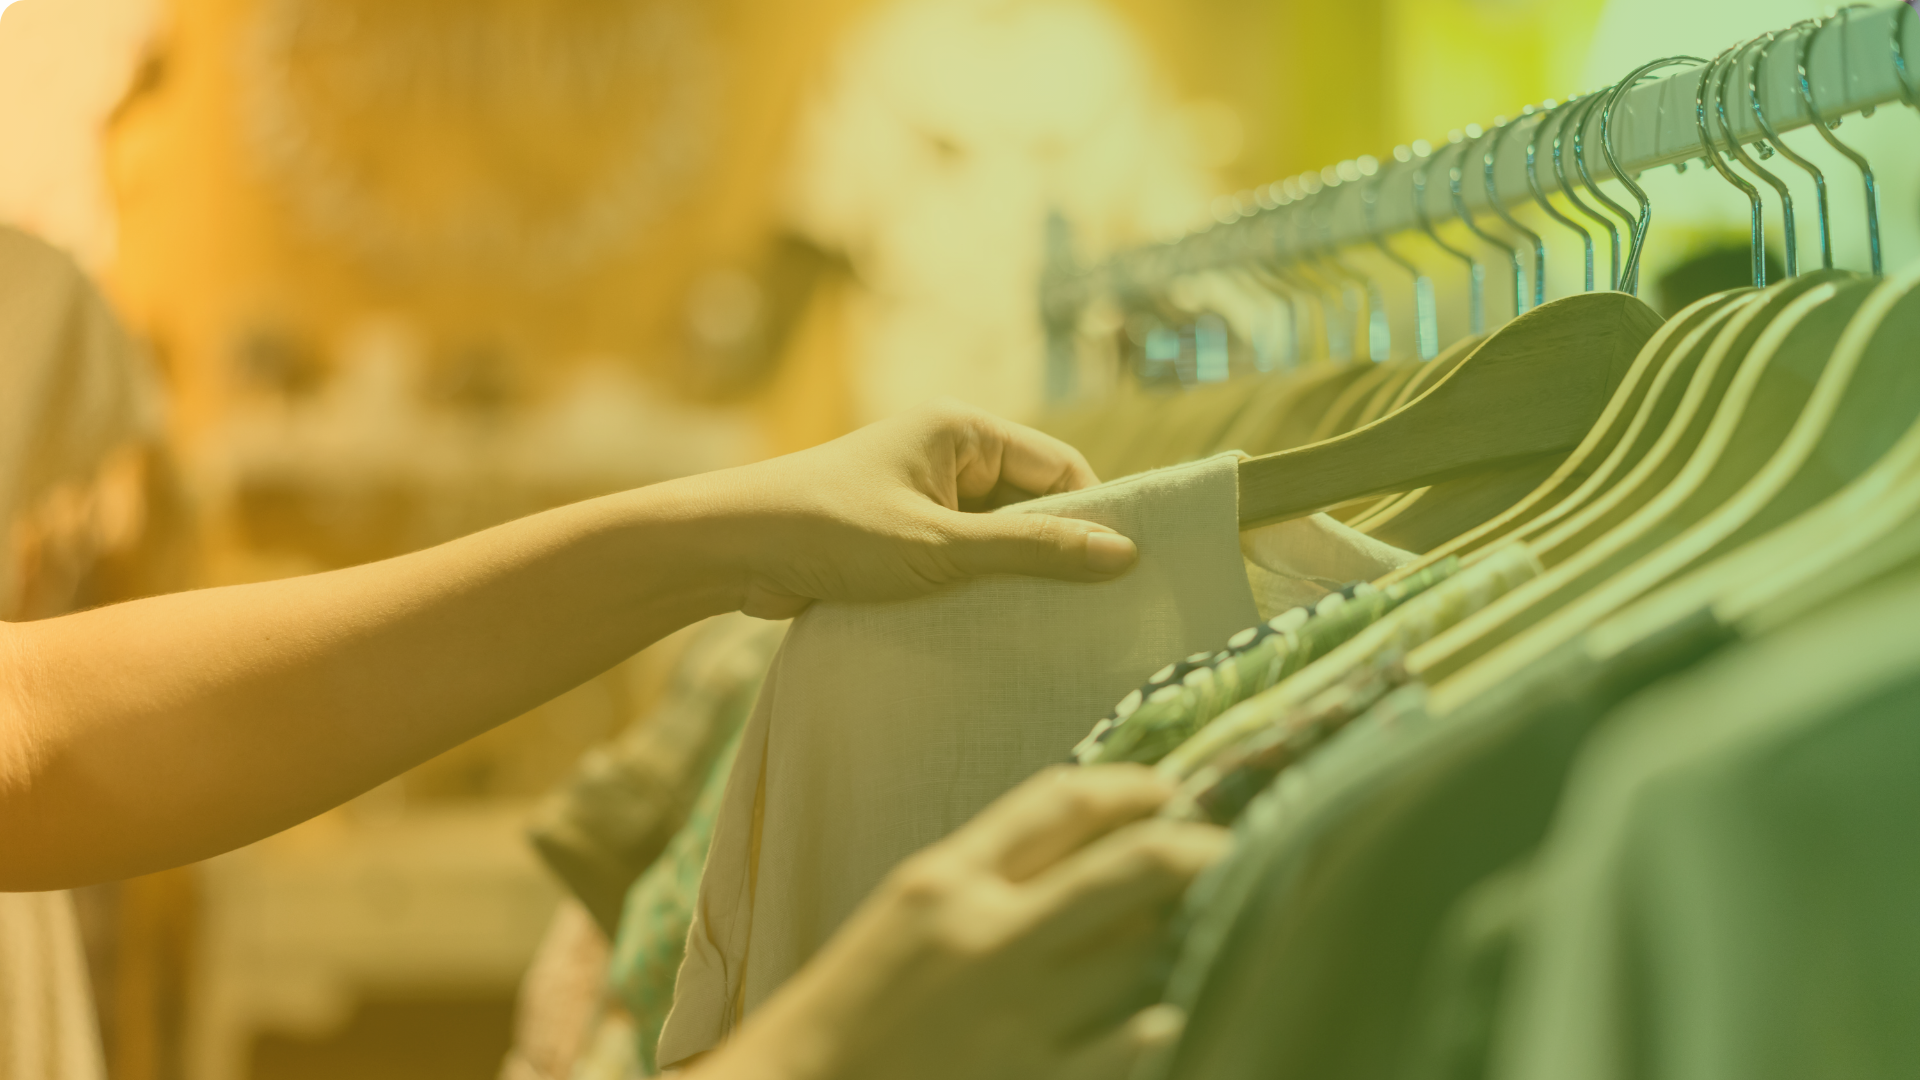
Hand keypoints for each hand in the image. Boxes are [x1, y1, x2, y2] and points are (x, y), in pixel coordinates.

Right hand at [697, 765, 1229, 1079]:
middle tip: (1232, 845)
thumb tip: (1093, 838)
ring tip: (1211, 917)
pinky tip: (1173, 1004)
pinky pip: (1137, 1036)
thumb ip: (991, 868)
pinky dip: (1164, 1013)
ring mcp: (1022, 1013)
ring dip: (1187, 928)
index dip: (1129, 786)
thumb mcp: (909, 909)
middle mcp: (990, 936)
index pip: (1060, 802)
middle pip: (1130, 866)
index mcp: (946, 880)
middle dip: (1197, 848)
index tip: (1166, 790)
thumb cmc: (858, 1001)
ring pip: (1146, 948)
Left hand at [708, 399, 1138, 618]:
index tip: (1124, 572)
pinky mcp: (902, 533)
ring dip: (1011, 577)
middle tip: (1091, 610)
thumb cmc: (832, 532)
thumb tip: (1124, 554)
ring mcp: (924, 494)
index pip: (1060, 468)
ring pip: (997, 538)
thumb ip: (1033, 551)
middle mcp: (949, 453)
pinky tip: (994, 629)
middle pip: (1033, 504)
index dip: (1094, 517)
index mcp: (964, 430)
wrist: (731, 551)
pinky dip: (977, 588)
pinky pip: (962, 558)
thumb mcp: (941, 547)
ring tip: (1045, 625)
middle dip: (1053, 553)